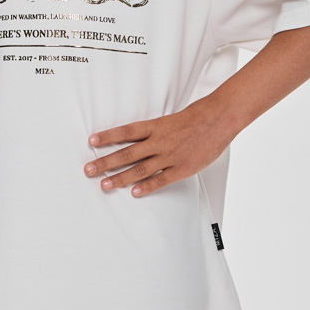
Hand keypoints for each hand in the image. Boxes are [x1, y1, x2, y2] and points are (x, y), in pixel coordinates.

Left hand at [84, 95, 233, 195]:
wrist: (220, 118)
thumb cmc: (198, 117)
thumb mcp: (171, 119)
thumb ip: (155, 130)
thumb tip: (141, 137)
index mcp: (156, 126)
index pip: (126, 131)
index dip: (108, 136)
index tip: (91, 141)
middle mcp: (159, 141)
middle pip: (127, 153)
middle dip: (106, 162)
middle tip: (89, 170)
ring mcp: (170, 156)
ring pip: (139, 169)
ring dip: (120, 178)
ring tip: (105, 185)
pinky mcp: (182, 168)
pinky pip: (161, 179)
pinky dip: (146, 187)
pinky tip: (134, 192)